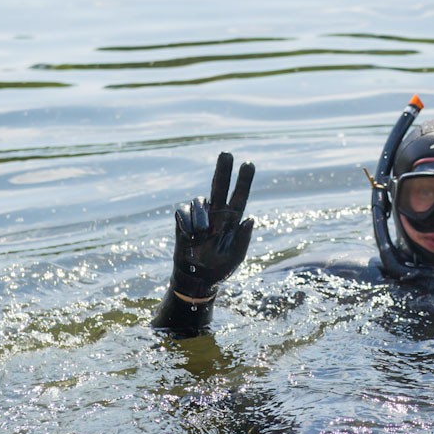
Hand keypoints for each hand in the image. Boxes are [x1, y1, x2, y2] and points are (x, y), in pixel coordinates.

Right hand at [171, 152, 254, 299]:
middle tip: (227, 153)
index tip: (249, 163)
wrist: (197, 279)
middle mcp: (217, 213)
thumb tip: (250, 218)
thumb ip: (243, 239)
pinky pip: (183, 211)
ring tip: (201, 236)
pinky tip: (190, 237)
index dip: (244, 181)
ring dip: (200, 217)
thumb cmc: (220, 268)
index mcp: (232, 220)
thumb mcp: (236, 257)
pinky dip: (186, 223)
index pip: (240, 196)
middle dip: (223, 170)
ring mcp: (200, 215)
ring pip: (200, 201)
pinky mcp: (183, 221)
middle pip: (219, 186)